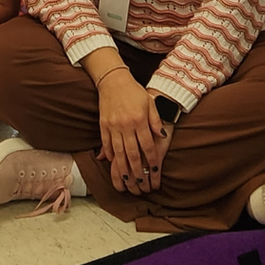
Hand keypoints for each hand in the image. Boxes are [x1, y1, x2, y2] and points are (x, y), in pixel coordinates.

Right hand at [95, 70, 165, 195]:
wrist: (113, 79)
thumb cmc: (134, 91)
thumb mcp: (150, 103)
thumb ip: (156, 120)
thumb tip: (162, 135)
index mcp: (139, 120)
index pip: (147, 146)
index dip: (152, 160)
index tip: (155, 172)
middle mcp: (125, 125)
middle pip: (132, 153)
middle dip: (138, 171)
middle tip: (141, 184)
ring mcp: (113, 125)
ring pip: (118, 152)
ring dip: (123, 168)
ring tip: (127, 181)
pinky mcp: (103, 124)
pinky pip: (106, 143)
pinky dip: (109, 154)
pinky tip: (112, 162)